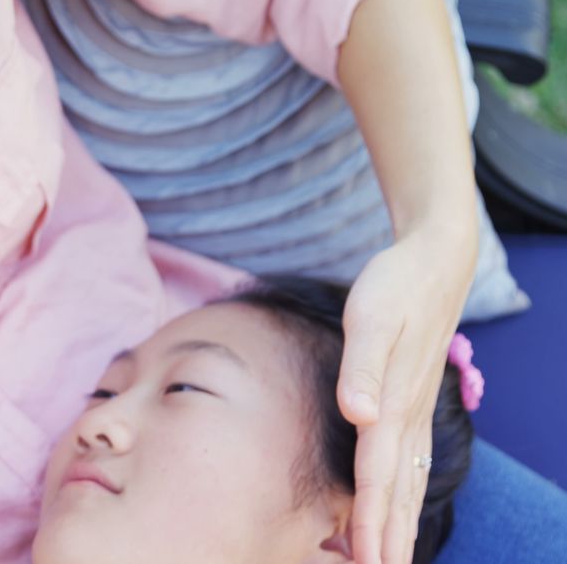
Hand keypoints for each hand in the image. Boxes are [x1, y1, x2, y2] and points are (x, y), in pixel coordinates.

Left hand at [338, 225, 475, 563]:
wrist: (434, 260)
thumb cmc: (396, 286)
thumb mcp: (372, 317)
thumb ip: (363, 366)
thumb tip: (359, 414)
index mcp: (393, 404)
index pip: (378, 476)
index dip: (371, 522)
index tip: (367, 562)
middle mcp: (408, 415)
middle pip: (398, 490)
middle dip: (389, 538)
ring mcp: (415, 410)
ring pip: (408, 479)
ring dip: (399, 521)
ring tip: (390, 558)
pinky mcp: (413, 400)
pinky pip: (410, 460)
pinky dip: (404, 491)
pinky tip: (399, 503)